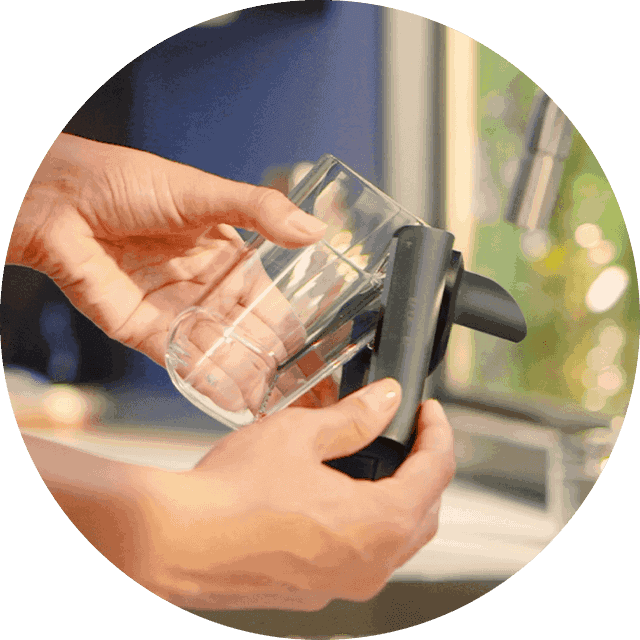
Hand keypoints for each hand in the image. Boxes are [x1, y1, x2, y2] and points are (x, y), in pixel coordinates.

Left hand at [9, 133, 331, 409]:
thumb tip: (315, 230)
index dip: (296, 328)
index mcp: (228, 259)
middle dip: (278, 365)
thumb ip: (261, 211)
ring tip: (277, 404)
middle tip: (307, 394)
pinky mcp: (145, 332)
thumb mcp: (205, 192)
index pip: (271, 301)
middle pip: (250, 335)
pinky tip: (234, 399)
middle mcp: (207, 290)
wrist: (61, 199)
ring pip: (221, 353)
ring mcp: (178, 313)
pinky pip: (182, 360)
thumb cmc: (128, 183)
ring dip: (248, 380)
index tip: (322, 353)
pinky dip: (207, 381)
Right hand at [136, 379, 454, 610]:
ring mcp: (343, 586)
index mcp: (379, 524)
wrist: (178, 542)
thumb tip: (386, 400)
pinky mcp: (316, 592)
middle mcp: (370, 565)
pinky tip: (338, 500)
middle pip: (425, 512)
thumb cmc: (232, 493)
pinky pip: (363, 559)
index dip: (439, 434)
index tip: (431, 414)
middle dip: (425, 471)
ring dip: (398, 501)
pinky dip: (368, 527)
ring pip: (397, 541)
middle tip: (409, 437)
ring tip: (375, 463)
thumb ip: (353, 417)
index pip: (437, 473)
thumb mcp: (301, 435)